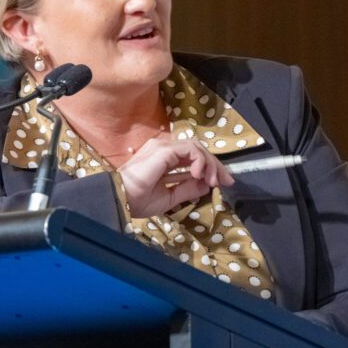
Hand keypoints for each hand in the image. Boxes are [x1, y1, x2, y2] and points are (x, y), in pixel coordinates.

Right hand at [116, 136, 233, 217]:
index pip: (192, 157)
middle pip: (198, 150)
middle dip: (215, 165)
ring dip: (209, 163)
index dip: (209, 168)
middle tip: (226, 180)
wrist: (121, 198)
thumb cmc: (137, 200)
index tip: (221, 183)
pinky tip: (199, 175)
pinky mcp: (164, 150)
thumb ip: (187, 189)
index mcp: (163, 159)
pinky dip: (199, 160)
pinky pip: (190, 149)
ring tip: (212, 180)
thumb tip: (206, 186)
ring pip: (196, 147)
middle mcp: (164, 149)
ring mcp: (164, 147)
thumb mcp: (168, 197)